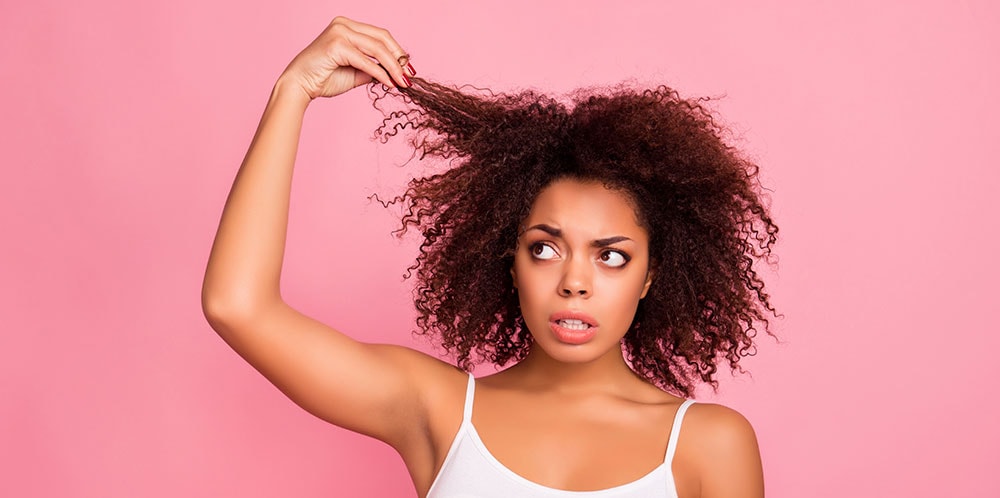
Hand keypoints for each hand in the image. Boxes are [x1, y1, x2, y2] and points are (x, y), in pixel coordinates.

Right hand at [277, 17, 414, 101]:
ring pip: (377, 49)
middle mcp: (343, 24)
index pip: (380, 35)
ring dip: (393, 67)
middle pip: (382, 38)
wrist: (299, 86)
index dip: (397, 51)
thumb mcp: (356, 72)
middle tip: (409, 76)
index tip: (408, 68)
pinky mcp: (337, 45)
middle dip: (399, 58)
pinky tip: (389, 84)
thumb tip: (395, 73)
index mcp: (347, 26)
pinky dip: (381, 73)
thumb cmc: (323, 79)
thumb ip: (373, 69)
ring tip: (402, 82)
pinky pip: (367, 61)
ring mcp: (339, 32)